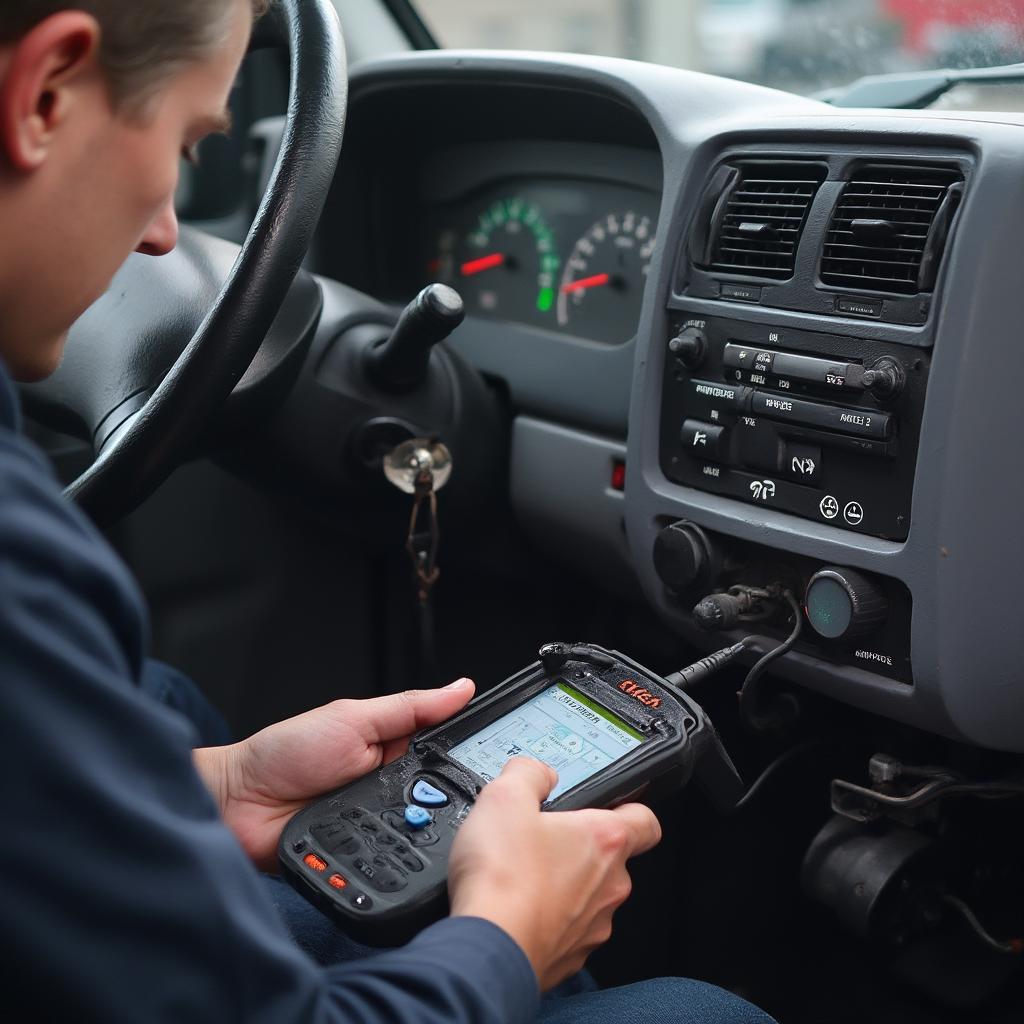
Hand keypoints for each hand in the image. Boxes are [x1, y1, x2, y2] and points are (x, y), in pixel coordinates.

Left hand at [194, 678, 474, 869]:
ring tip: (401, 814)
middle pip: (437, 796)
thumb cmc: (285, 752)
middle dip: (438, 795)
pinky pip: (390, 859)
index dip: (463, 755)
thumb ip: (410, 707)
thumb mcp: (353, 718)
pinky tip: (391, 846)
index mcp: (393, 749)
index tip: (491, 757)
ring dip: (414, 825)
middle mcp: (389, 788)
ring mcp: (376, 825)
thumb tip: (461, 688)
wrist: (236, 803)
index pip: (443, 753)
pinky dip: (391, 853)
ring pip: (419, 831)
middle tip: (432, 788)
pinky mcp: (362, 858)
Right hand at [448, 757, 661, 990]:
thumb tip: (537, 771)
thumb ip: (529, 774)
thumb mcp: (505, 797)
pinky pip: (566, 931)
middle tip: (541, 839)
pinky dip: (546, 919)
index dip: (629, 807)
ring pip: (589, 897)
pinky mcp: (570, 958)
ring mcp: (593, 926)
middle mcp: (610, 885)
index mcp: (605, 841)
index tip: (609, 805)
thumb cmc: (502, 877)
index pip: (646, 820)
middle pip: (611, 859)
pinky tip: (515, 907)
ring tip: (521, 875)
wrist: (486, 948)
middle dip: (578, 848)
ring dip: (563, 885)